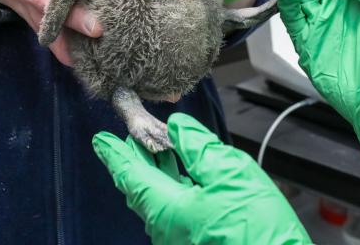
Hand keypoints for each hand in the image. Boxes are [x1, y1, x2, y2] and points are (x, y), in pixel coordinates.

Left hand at [93, 113, 311, 244]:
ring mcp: (180, 239)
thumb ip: (198, 147)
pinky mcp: (196, 242)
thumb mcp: (229, 172)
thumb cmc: (258, 230)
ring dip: (155, 172)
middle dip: (135, 160)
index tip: (101, 141)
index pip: (131, 176)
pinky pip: (174, 211)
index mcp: (167, 209)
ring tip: (156, 150)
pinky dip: (172, 187)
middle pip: (142, 189)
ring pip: (158, 200)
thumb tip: (178, 127)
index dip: (115, 155)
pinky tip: (183, 176)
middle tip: (128, 139)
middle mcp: (166, 228)